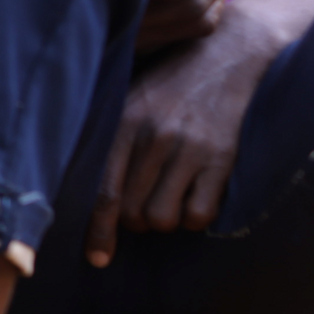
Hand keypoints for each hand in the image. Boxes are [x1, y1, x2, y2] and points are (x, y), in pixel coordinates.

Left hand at [86, 13, 281, 267]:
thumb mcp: (132, 96)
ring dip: (164, 219)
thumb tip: (84, 191)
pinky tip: (195, 194)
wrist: (230, 55)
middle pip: (131, 212)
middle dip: (134, 220)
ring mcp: (189, 148)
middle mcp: (153, 136)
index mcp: (123, 120)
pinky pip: (199, 215)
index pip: (101, 190)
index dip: (97, 230)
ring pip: (163, 219)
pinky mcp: (222, 159)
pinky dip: (195, 216)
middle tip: (143, 204)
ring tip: (168, 197)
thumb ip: (111, 138)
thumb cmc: (173, 82)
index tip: (97, 258)